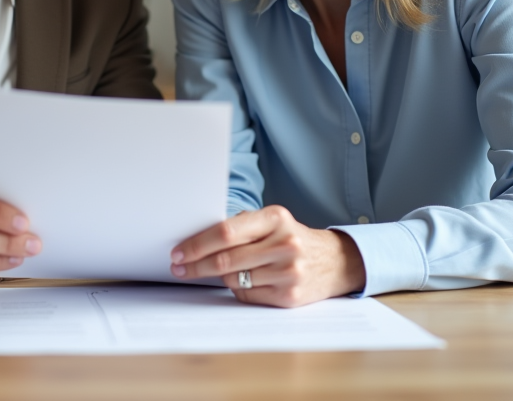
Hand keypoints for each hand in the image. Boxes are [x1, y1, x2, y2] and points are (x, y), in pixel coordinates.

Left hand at [170, 205, 364, 307]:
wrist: (334, 261)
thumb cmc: (291, 237)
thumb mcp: (272, 222)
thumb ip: (240, 226)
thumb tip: (196, 239)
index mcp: (275, 217)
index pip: (226, 232)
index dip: (197, 244)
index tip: (178, 252)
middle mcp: (285, 243)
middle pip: (226, 259)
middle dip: (195, 265)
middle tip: (178, 268)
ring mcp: (289, 271)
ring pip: (234, 279)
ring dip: (217, 278)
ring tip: (212, 272)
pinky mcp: (290, 295)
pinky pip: (248, 295)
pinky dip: (238, 288)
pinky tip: (241, 281)